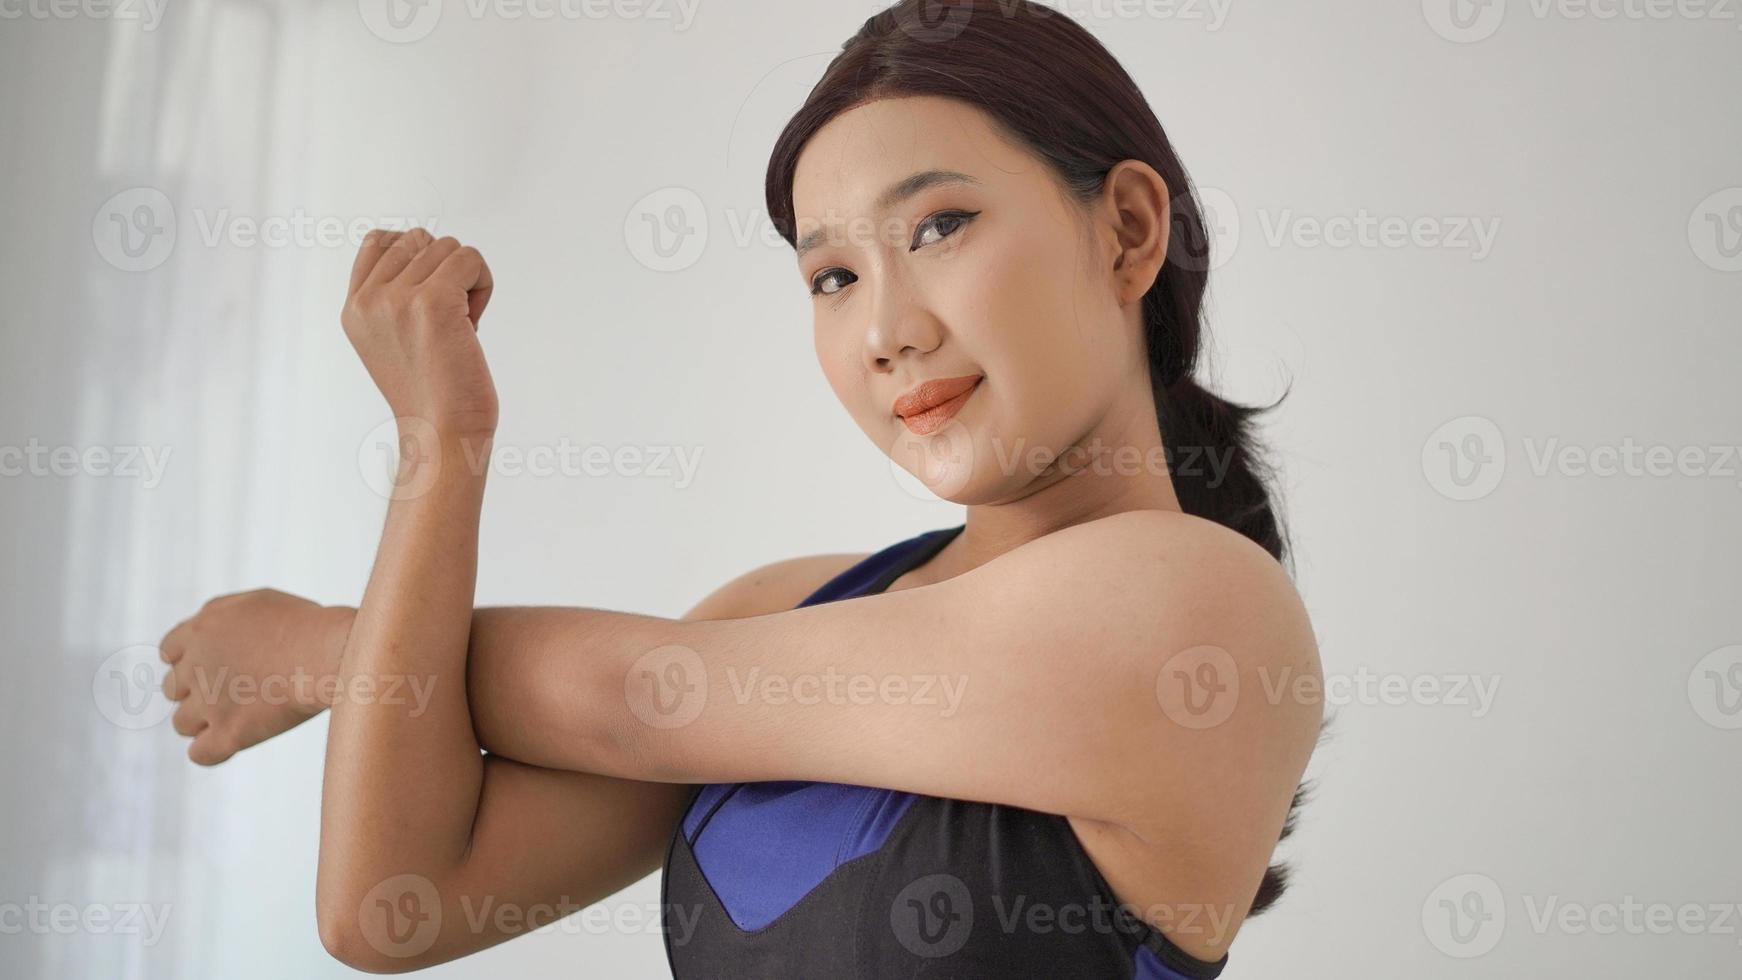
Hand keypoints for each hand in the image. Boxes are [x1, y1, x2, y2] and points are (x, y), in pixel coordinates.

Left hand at [159, 589, 354, 764]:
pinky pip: (200, 754)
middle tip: (234, 690)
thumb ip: (222, 615)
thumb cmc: (304, 624)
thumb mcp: (256, 602)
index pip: (169, 652)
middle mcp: (195, 667)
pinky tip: (235, 741)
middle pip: (172, 689)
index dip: (189, 660)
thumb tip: (211, 633)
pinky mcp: (228, 733)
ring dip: (204, 722)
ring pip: (182, 724)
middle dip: (196, 691)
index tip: (216, 665)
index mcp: (201, 631)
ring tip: (241, 715)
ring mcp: (209, 703)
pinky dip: (213, 751)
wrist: (326, 653)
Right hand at [341, 227, 497, 437]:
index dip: (417, 256)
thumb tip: (425, 245)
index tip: (432, 296)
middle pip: (419, 239)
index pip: (379, 240)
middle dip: (444, 271)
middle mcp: (369, 300)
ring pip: (448, 247)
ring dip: (467, 281)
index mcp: (355, 308)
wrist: (442, 433)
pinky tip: (474, 326)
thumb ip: (394, 293)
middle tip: (451, 318)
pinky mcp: (431, 302)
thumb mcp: (394, 338)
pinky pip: (471, 259)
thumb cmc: (432, 391)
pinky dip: (483, 285)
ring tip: (461, 326)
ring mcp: (397, 299)